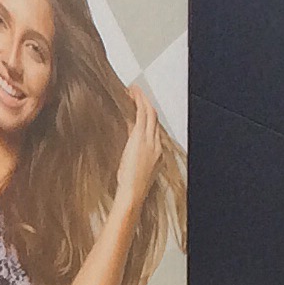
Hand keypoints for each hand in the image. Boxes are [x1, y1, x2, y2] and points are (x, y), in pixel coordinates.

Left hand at [112, 79, 161, 206]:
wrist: (133, 193)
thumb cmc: (131, 187)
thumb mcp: (133, 170)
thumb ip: (132, 157)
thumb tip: (127, 149)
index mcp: (156, 153)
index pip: (153, 129)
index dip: (147, 117)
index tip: (140, 110)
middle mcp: (156, 144)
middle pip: (154, 118)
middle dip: (146, 104)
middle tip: (137, 94)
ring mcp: (150, 140)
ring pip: (150, 113)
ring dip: (142, 100)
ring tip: (133, 91)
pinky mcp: (141, 138)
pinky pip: (142, 114)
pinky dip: (138, 102)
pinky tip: (133, 94)